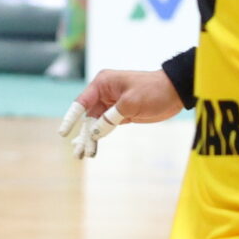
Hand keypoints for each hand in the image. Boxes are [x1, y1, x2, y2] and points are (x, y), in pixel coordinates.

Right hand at [59, 65, 185, 157]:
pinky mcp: (121, 114)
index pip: (81, 102)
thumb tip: (93, 132)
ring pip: (95, 123)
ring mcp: (112, 104)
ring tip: (81, 155)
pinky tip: (92, 148)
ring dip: (89, 138)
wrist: (175, 92)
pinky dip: (99, 136)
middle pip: (87, 116)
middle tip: (77, 153)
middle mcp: (104, 93)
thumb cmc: (153, 91)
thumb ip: (110, 118)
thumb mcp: (130, 104)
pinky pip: (105, 126)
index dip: (71, 118)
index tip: (63, 133)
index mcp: (103, 84)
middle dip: (82, 134)